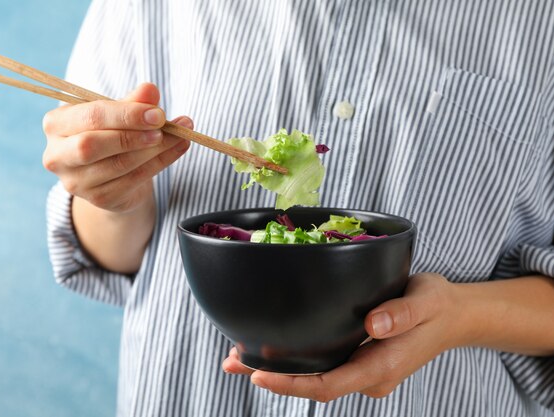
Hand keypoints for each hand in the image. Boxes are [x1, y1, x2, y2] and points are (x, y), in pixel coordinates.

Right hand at [42, 82, 191, 212]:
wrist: (111, 174)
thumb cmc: (111, 134)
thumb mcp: (119, 113)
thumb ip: (132, 101)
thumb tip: (150, 89)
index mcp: (56, 124)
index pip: (90, 116)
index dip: (126, 114)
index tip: (158, 113)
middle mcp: (57, 155)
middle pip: (92, 145)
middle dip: (133, 134)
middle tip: (164, 127)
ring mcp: (75, 182)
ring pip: (117, 165)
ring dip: (154, 150)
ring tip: (180, 136)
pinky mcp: (98, 199)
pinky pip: (133, 180)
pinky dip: (159, 164)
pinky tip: (177, 149)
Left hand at [222, 273, 466, 401]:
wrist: (454, 316)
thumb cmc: (438, 306)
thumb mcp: (427, 300)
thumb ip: (403, 313)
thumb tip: (372, 324)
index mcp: (383, 366)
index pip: (330, 385)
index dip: (293, 384)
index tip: (259, 374)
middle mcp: (370, 376)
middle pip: (314, 385)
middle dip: (273, 377)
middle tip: (231, 360)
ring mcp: (364, 370)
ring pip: (315, 377)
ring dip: (279, 369)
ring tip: (238, 355)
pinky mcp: (359, 360)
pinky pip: (323, 366)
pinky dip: (295, 360)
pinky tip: (271, 347)